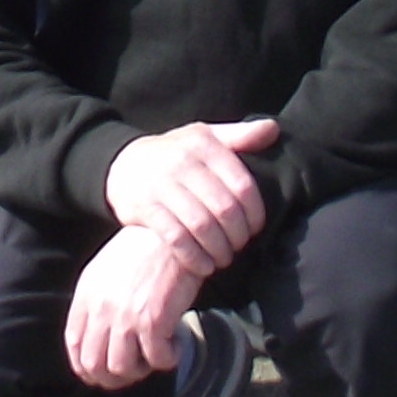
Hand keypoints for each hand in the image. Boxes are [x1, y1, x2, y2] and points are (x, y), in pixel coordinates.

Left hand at [64, 226, 204, 389]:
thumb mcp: (106, 272)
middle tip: (135, 369)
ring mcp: (126, 316)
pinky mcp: (153, 320)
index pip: (75, 346)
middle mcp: (101, 309)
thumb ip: (96, 303)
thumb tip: (98, 338)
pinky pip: (158, 359)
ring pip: (123, 368)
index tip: (104, 372)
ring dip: (142, 369)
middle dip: (114, 377)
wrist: (170, 233)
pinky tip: (175, 345)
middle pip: (95, 365)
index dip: (87, 368)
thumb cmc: (142, 252)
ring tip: (156, 354)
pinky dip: (169, 359)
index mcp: (86, 296)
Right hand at [103, 116, 279, 274]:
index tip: (256, 228)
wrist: (123, 165)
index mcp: (203, 145)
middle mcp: (182, 162)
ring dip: (219, 250)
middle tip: (240, 247)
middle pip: (224, 208)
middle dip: (238, 235)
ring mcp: (161, 186)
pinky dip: (194, 258)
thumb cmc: (175, 154)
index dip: (255, 213)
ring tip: (224, 259)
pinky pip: (176, 239)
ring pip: (202, 225)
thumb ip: (239, 136)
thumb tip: (273, 129)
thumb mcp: (204, 138)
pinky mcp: (145, 208)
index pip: (242, 185)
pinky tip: (204, 266)